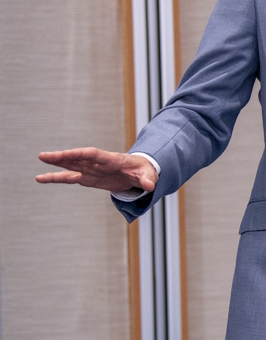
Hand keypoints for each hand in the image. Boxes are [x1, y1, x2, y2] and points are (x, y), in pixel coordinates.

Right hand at [36, 147, 157, 192]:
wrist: (139, 172)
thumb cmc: (144, 171)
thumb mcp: (149, 175)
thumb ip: (148, 179)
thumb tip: (150, 186)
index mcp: (112, 159)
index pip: (95, 154)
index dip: (82, 154)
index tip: (69, 153)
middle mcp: (98, 163)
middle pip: (78, 158)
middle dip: (62, 157)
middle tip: (44, 156)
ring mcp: (91, 169)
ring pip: (70, 166)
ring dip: (55, 164)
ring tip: (40, 161)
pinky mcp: (88, 178)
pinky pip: (70, 178)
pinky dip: (56, 178)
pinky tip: (42, 178)